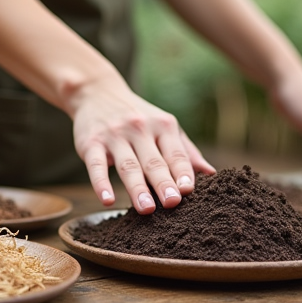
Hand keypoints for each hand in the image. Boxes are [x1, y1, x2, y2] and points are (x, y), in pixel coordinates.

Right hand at [70, 77, 215, 213]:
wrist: (97, 92)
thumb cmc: (138, 116)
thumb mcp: (164, 126)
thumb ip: (185, 151)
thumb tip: (210, 174)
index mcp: (163, 125)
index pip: (176, 153)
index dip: (182, 171)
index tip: (189, 190)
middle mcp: (139, 128)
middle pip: (154, 161)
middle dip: (163, 182)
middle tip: (172, 203)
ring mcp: (114, 135)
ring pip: (128, 165)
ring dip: (137, 188)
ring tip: (147, 209)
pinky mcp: (90, 143)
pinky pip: (96, 165)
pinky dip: (101, 183)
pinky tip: (106, 200)